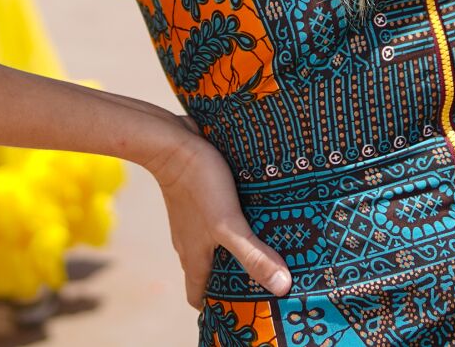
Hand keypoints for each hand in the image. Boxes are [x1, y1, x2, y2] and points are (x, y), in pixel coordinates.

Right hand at [143, 118, 289, 308]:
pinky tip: (252, 214)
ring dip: (230, 251)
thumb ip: (253, 254)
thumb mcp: (228, 223)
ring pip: (210, 245)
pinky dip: (230, 225)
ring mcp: (191, 219)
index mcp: (194, 256)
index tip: (237, 311)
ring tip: (262, 249)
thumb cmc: (199, 184)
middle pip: (206, 272)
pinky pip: (213, 221)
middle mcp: (189, 242)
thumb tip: (282, 288)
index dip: (213, 307)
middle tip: (259, 280)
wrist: (171, 142)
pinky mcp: (196, 197)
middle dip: (228, 280)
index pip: (197, 295)